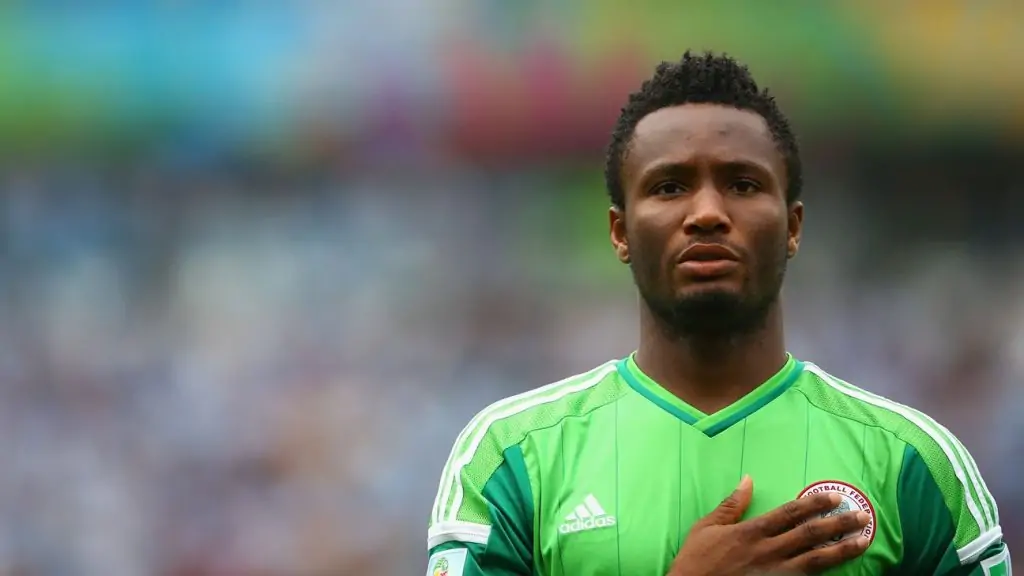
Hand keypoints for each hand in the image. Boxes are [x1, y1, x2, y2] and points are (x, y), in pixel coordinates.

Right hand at [667, 476, 870, 575]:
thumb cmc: (696, 561)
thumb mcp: (706, 527)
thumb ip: (731, 505)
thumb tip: (747, 480)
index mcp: (751, 532)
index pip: (789, 514)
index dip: (813, 505)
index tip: (834, 497)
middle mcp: (768, 552)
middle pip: (810, 535)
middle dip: (838, 524)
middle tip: (861, 516)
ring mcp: (775, 575)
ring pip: (816, 561)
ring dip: (842, 550)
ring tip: (864, 541)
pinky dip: (825, 575)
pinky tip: (842, 569)